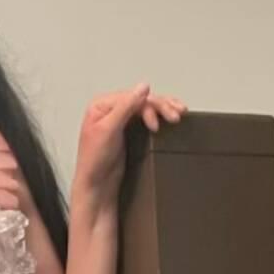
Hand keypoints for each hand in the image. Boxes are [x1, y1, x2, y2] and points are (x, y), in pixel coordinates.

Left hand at [75, 83, 187, 202]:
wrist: (96, 187)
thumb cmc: (94, 163)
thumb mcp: (108, 129)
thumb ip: (125, 107)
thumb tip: (143, 87)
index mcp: (102, 105)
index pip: (132, 97)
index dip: (149, 105)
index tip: (157, 122)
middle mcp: (111, 110)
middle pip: (142, 100)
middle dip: (161, 106)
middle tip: (176, 116)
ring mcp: (121, 121)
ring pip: (147, 108)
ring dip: (164, 109)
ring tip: (179, 114)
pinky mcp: (129, 133)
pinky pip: (148, 118)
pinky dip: (160, 118)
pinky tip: (170, 119)